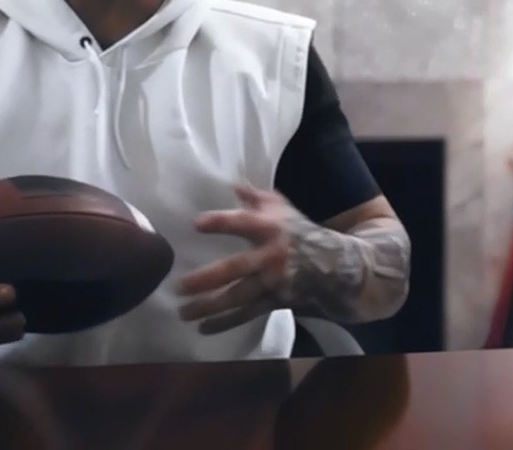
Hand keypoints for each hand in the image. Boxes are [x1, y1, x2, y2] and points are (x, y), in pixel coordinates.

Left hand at [177, 185, 319, 334]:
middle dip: (207, 279)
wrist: (333, 264)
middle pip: (235, 268)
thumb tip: (231, 184)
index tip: (196, 224)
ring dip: (210, 306)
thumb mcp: (281, 208)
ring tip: (183, 313)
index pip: (243, 223)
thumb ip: (255, 197)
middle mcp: (270, 256)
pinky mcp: (274, 301)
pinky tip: (203, 328)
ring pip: (238, 297)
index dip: (221, 223)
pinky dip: (225, 323)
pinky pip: (247, 314)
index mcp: (270, 228)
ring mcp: (272, 282)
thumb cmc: (299, 232)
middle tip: (180, 286)